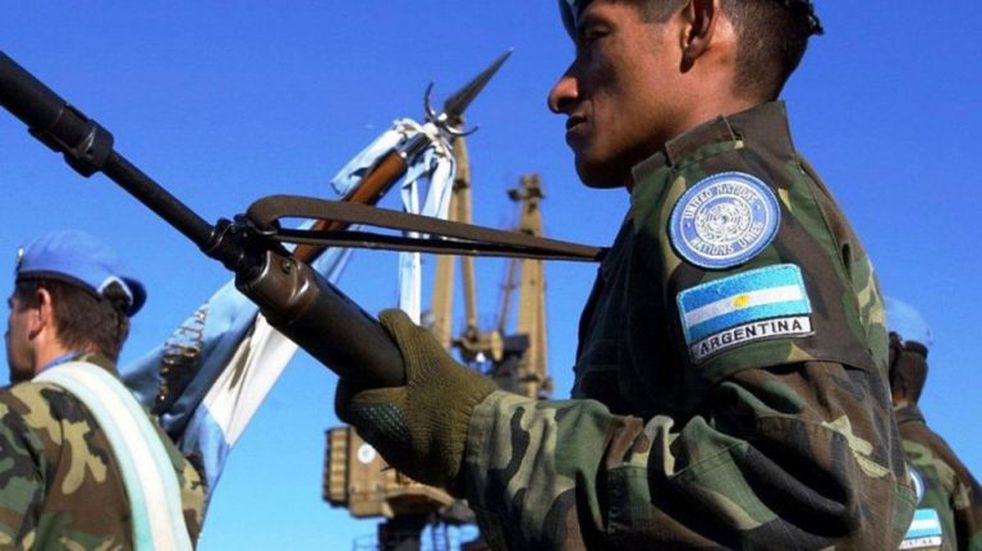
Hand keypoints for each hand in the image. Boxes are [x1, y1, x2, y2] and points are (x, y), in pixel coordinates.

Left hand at [335, 309, 497, 491]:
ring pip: (394, 429)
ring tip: (434, 393)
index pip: (346, 399)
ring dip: (405, 411)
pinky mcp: (427, 471)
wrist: (489, 448)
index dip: (354, 379)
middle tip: (410, 374)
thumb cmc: (455, 400)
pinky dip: (424, 429)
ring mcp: (404, 461)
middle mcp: (382, 444)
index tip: (373, 364)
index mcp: (373, 417)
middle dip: (384, 393)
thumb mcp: (428, 355)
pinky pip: (416, 445)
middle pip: (372, 413)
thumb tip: (386, 316)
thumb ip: (403, 331)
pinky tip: (448, 416)